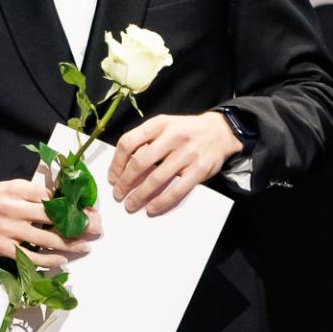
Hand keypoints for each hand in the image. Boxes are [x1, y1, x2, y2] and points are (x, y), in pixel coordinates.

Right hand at [0, 178, 99, 268]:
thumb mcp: (10, 187)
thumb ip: (34, 194)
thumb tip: (63, 202)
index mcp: (18, 190)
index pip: (53, 198)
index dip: (75, 205)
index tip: (91, 211)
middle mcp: (13, 208)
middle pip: (55, 218)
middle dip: (80, 224)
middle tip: (97, 229)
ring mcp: (7, 229)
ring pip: (47, 239)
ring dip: (71, 244)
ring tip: (85, 246)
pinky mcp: (1, 246)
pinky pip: (31, 256)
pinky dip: (49, 259)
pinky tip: (62, 259)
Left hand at [108, 112, 241, 215]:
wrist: (220, 131)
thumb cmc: (184, 131)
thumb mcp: (163, 126)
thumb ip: (144, 140)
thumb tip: (121, 167)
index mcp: (158, 124)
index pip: (128, 143)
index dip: (116, 163)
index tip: (112, 177)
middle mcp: (173, 136)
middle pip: (140, 162)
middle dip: (125, 182)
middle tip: (117, 194)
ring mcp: (188, 153)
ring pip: (157, 178)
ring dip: (140, 194)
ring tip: (130, 204)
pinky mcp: (200, 169)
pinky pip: (177, 189)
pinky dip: (162, 201)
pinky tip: (151, 208)